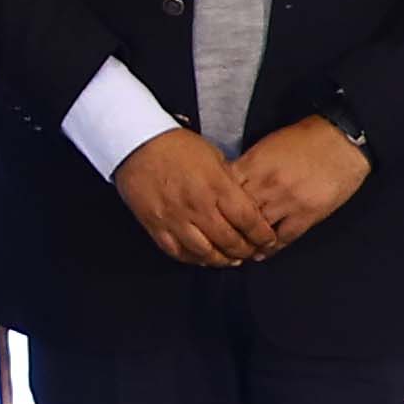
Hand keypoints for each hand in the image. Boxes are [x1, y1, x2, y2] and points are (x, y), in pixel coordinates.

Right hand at [113, 127, 258, 268]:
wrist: (137, 144)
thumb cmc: (175, 146)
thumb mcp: (214, 156)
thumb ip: (230, 182)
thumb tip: (244, 201)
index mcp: (216, 186)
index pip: (248, 220)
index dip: (262, 235)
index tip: (266, 239)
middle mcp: (198, 206)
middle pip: (229, 241)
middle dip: (245, 251)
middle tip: (251, 252)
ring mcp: (176, 219)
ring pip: (205, 253)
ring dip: (221, 260)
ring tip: (230, 259)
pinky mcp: (156, 226)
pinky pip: (177, 252)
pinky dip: (193, 259)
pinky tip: (202, 257)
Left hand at [227, 115, 369, 250]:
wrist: (342, 140)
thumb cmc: (306, 139)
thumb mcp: (268, 145)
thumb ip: (249, 165)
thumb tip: (230, 183)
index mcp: (255, 163)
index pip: (224, 189)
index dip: (215, 203)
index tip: (211, 213)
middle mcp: (267, 184)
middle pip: (237, 213)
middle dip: (228, 226)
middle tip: (221, 238)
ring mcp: (287, 201)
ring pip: (258, 230)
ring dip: (248, 241)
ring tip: (240, 250)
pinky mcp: (307, 215)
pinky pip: (283, 238)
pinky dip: (271, 248)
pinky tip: (262, 253)